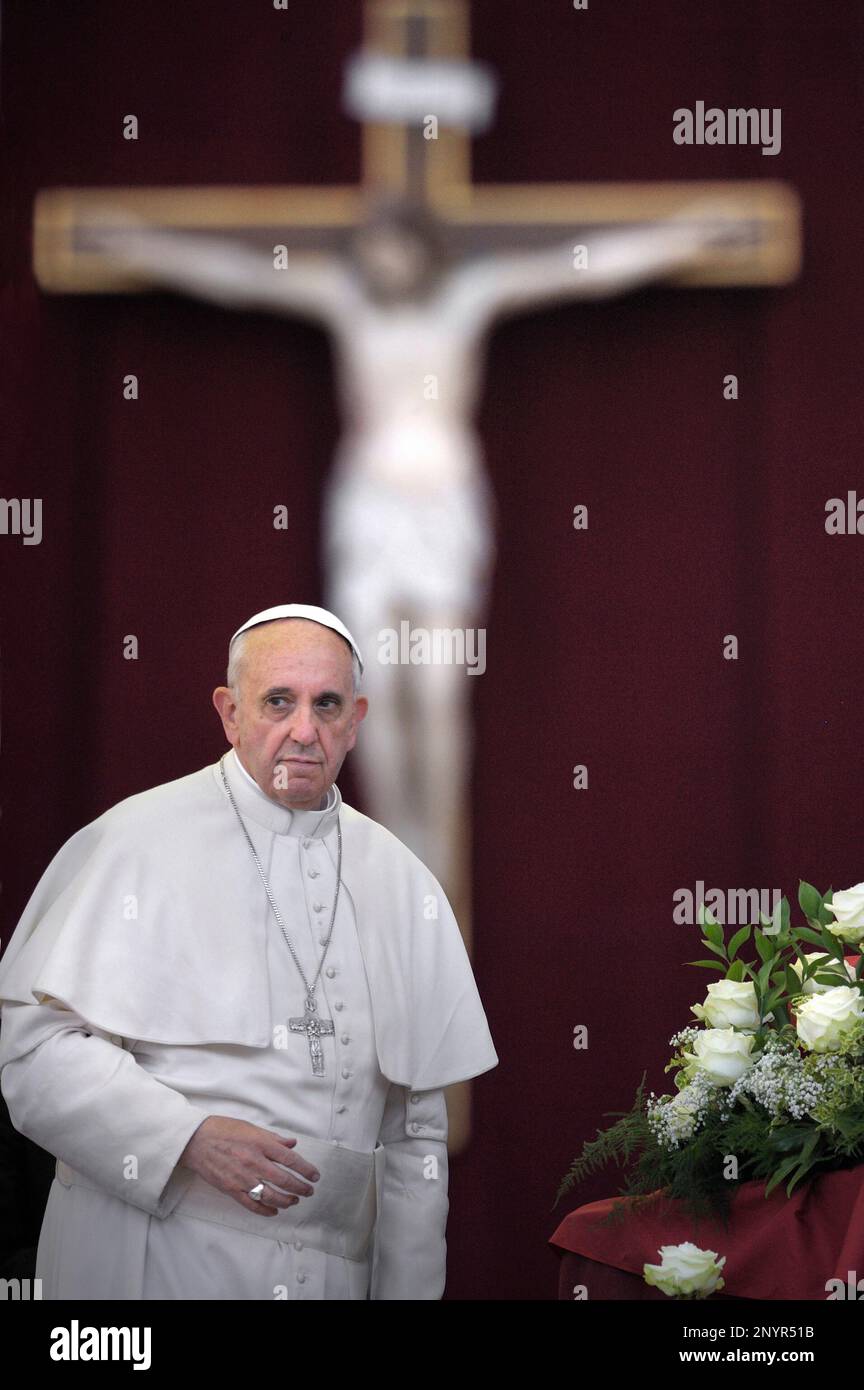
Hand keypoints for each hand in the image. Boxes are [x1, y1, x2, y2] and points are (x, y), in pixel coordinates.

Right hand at [179, 1115, 319, 1216]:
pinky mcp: (231, 1189)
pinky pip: (251, 1204)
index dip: (306, 1169)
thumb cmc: (223, 1130)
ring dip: (286, 1200)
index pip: (290, 1159)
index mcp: (261, 1144)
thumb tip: (293, 1144)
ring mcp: (242, 1177)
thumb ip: (273, 1138)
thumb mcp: (251, 1128)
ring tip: (294, 1201)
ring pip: (270, 1195)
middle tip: (309, 1191)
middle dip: (300, 1188)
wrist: (196, 1140)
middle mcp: (253, 1162)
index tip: (315, 1176)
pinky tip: (274, 1211)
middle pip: (283, 1179)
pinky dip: (265, 1210)